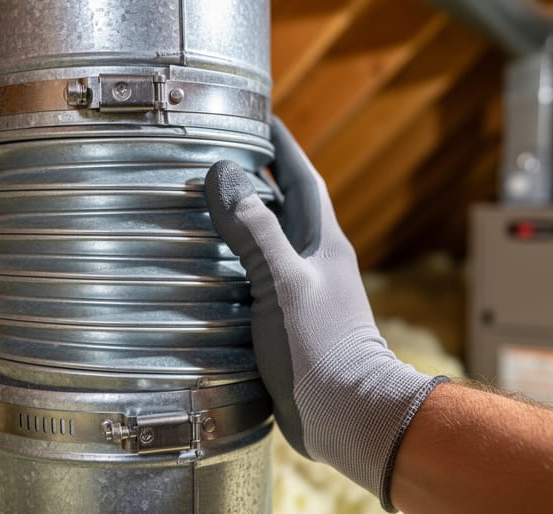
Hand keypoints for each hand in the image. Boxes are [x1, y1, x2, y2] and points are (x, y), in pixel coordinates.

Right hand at [204, 117, 444, 511]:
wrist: (349, 416)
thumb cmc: (322, 349)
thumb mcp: (283, 281)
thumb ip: (254, 230)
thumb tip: (224, 174)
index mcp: (323, 243)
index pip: (302, 177)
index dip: (282, 146)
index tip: (261, 118)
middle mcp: (317, 263)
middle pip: (285, 208)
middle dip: (257, 180)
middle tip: (217, 159)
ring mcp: (306, 295)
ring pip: (271, 246)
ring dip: (244, 226)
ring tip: (203, 212)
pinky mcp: (291, 325)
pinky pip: (260, 282)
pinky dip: (237, 269)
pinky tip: (210, 277)